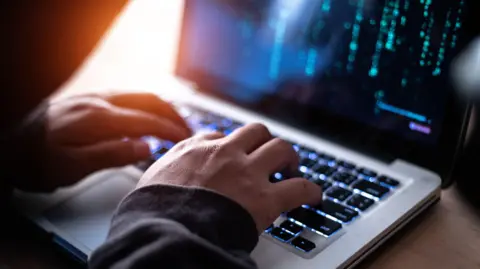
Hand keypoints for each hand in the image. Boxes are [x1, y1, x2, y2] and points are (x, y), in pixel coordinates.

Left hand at [17, 92, 190, 191]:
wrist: (7, 146)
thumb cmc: (36, 162)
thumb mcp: (73, 168)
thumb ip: (112, 155)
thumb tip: (146, 147)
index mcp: (98, 119)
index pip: (146, 120)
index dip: (170, 129)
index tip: (187, 139)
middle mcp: (98, 102)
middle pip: (147, 99)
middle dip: (172, 113)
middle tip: (188, 129)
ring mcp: (93, 97)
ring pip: (138, 94)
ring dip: (160, 106)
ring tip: (174, 121)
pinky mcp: (87, 100)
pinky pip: (126, 95)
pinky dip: (145, 104)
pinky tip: (147, 115)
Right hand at [138, 123, 321, 231]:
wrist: (165, 230)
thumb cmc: (152, 212)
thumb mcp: (148, 182)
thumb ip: (163, 174)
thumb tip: (163, 182)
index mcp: (194, 150)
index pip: (218, 136)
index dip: (229, 146)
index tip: (233, 155)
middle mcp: (224, 153)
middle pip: (255, 131)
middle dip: (264, 141)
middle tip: (269, 156)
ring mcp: (247, 172)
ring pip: (280, 147)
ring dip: (289, 157)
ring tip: (291, 169)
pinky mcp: (265, 198)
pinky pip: (299, 187)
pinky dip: (310, 190)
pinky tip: (313, 197)